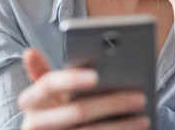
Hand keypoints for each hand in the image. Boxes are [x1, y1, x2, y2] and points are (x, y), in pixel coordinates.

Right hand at [18, 49, 150, 129]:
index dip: (71, 78)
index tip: (96, 75)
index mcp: (31, 101)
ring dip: (122, 125)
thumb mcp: (47, 95)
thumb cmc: (52, 113)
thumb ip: (46, 74)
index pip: (48, 84)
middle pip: (78, 111)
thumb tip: (30, 52)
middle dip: (112, 103)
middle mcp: (35, 123)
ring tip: (144, 117)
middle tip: (140, 96)